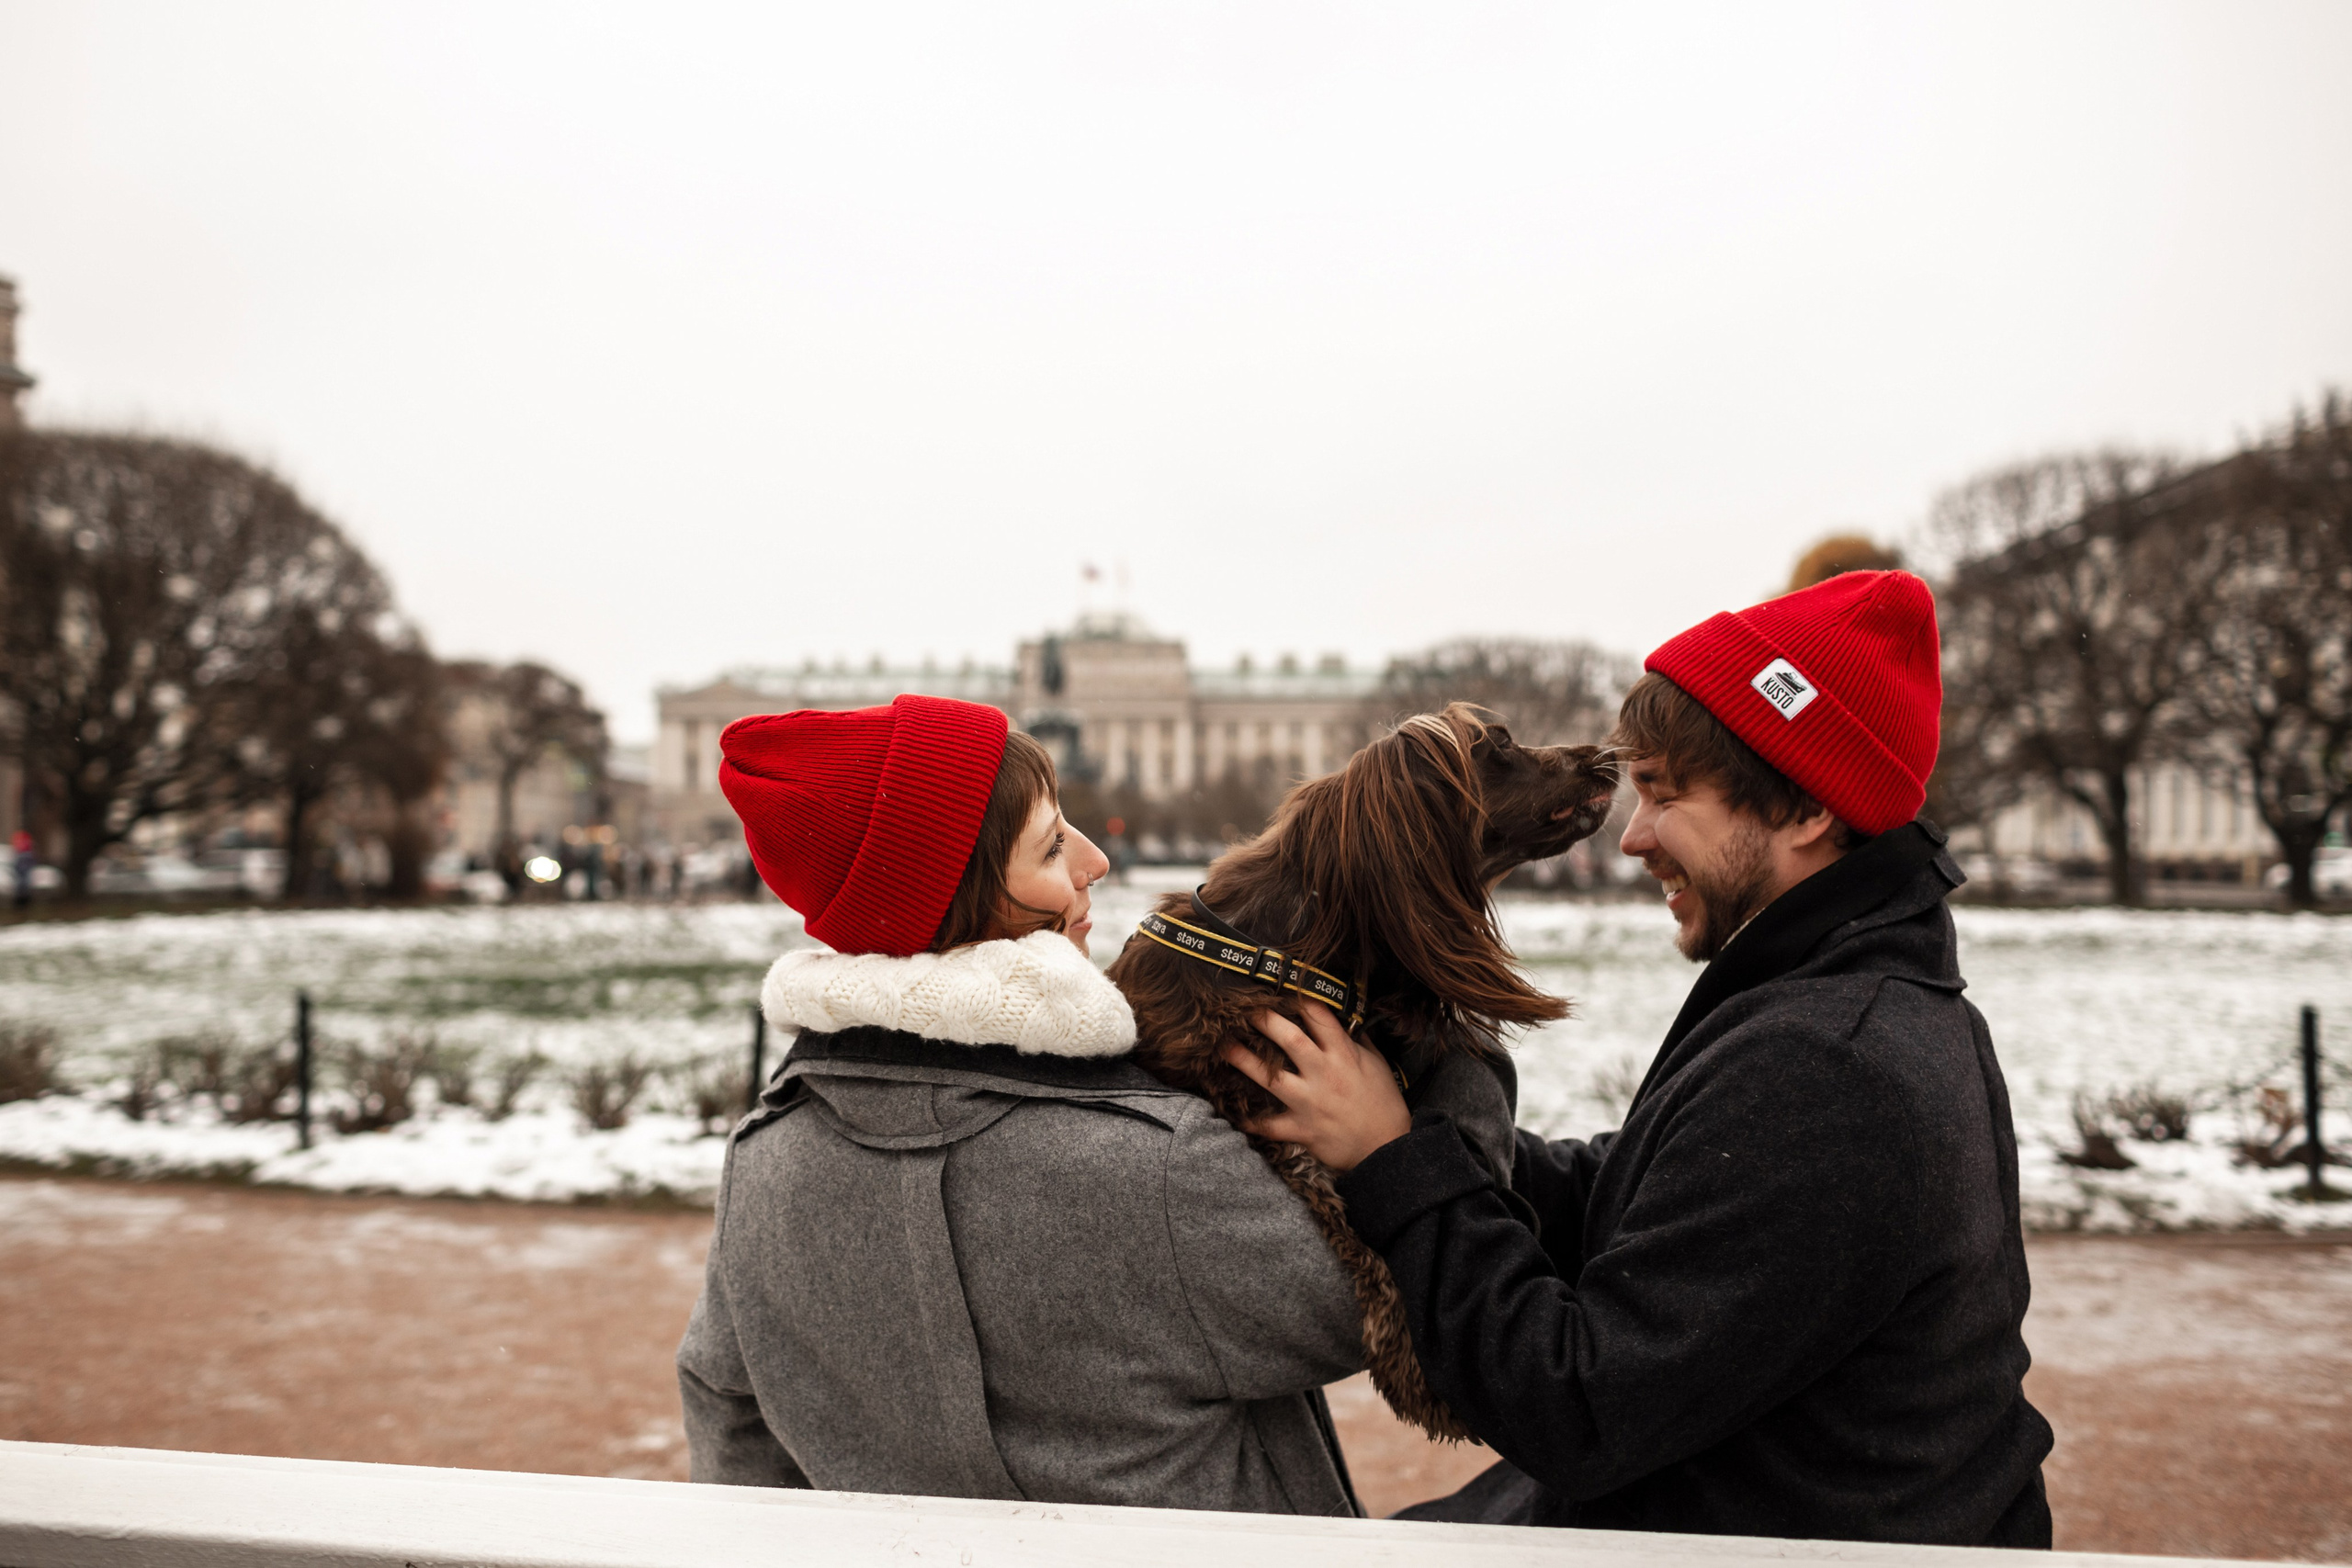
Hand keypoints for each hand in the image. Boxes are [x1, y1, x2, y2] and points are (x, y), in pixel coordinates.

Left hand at [1222, 1005, 1411, 1171]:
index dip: (1298, 998)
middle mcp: (1324, 1074)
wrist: (1386, 1149)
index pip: (1320, 1016)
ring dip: (1245, 1060)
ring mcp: (1310, 1102)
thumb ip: (1358, 1042)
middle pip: (1290, 1039)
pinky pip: (1270, 1125)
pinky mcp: (1302, 1128)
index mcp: (1344, 1055)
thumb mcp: (1377, 1065)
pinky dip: (1251, 1120)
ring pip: (1272, 1077)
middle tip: (1242, 1008)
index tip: (1280, 986)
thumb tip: (1346, 1021)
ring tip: (1223, 1046)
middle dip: (1264, 1020)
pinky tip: (1233, 1112)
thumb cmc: (1384, 1105)